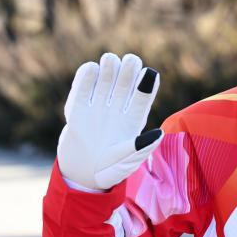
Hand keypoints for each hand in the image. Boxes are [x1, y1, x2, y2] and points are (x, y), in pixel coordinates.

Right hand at [57, 52, 162, 190]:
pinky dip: (87, 73)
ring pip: (107, 77)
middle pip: (127, 81)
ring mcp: (98, 106)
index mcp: (133, 121)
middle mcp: (117, 109)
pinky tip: (92, 69)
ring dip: (110, 65)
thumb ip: (140, 150)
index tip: (149, 73)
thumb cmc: (108, 172)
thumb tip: (158, 134)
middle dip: (129, 68)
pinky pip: (84, 84)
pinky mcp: (78, 106)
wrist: (79, 175)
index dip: (148, 83)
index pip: (143, 96)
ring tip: (109, 62)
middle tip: (129, 62)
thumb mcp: (124, 165)